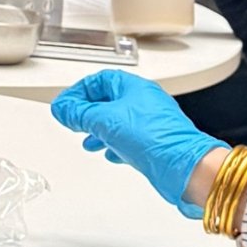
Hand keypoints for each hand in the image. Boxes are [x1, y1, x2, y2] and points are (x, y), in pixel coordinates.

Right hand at [51, 70, 223, 217]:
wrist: (184, 166)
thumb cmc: (155, 137)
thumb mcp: (105, 121)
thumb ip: (79, 114)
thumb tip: (62, 108)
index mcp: (134, 87)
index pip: (100, 80)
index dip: (79, 91)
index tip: (65, 104)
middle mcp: (144, 102)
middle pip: (108, 100)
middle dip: (88, 111)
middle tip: (73, 120)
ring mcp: (151, 123)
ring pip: (118, 121)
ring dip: (99, 129)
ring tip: (87, 139)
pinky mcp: (154, 143)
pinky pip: (129, 138)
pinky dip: (114, 143)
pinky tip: (109, 152)